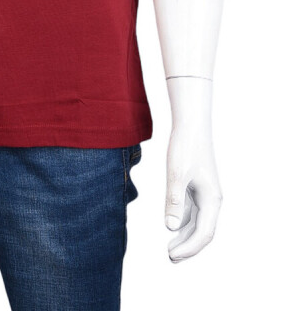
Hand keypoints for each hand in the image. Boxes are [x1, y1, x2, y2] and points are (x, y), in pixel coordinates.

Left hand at [164, 125, 222, 261]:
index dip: (189, 248)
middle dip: (188, 247)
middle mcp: (212, 199)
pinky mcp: (197, 186)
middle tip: (170, 258)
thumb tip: (171, 228)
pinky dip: (184, 222)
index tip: (171, 256)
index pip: (203, 233)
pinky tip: (173, 227)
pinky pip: (193, 211)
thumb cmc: (185, 147)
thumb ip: (174, 201)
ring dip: (185, 237)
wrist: (192, 124)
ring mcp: (205, 193)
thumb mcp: (177, 174)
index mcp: (212, 199)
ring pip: (198, 222)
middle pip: (203, 231)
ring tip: (171, 250)